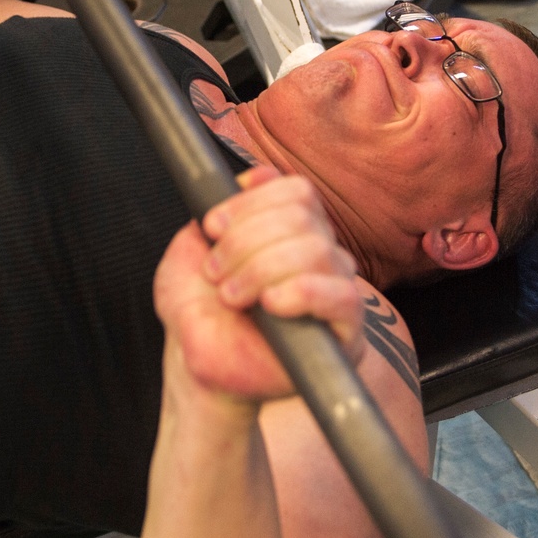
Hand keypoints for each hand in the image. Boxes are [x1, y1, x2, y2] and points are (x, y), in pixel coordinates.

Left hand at [154, 167, 363, 404]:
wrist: (195, 359)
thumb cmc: (197, 307)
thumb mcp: (192, 246)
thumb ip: (220, 207)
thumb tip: (253, 178)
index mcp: (292, 229)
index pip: (296, 191)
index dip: (250, 203)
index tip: (212, 227)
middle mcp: (320, 254)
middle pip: (302, 217)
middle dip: (244, 241)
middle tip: (215, 273)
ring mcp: (335, 291)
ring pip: (317, 250)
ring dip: (261, 269)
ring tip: (232, 296)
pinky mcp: (345, 333)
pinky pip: (344, 297)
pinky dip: (301, 292)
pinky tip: (270, 304)